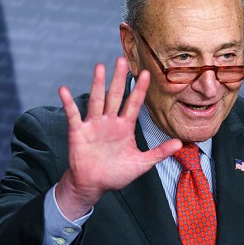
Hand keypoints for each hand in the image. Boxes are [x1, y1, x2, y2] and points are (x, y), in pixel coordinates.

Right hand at [55, 57, 182, 218]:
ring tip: (100, 67)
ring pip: (97, 100)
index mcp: (125, 127)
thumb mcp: (142, 164)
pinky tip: (63, 90)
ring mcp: (93, 125)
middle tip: (122, 59)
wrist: (93, 185)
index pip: (134, 103)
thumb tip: (180, 144)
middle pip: (116, 95)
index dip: (140, 89)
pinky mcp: (78, 132)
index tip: (147, 73)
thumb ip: (159, 152)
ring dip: (97, 84)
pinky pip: (73, 115)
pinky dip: (68, 103)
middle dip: (119, 78)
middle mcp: (110, 121)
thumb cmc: (117, 174)